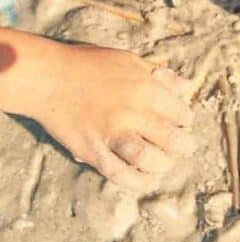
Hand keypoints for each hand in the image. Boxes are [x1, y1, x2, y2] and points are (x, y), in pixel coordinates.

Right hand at [33, 44, 194, 191]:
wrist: (49, 77)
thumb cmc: (90, 64)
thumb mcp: (130, 60)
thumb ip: (160, 75)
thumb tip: (187, 86)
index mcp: (145, 88)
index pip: (180, 112)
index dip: (185, 119)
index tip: (182, 122)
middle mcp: (132, 112)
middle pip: (171, 140)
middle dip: (184, 146)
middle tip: (184, 147)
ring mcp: (111, 134)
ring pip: (149, 160)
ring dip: (164, 165)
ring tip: (166, 162)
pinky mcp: (92, 150)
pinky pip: (119, 173)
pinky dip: (137, 181)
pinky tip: (147, 179)